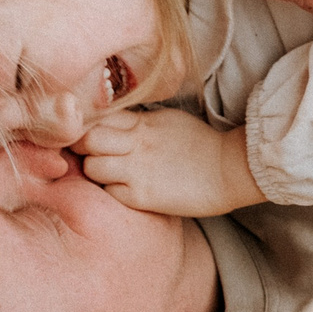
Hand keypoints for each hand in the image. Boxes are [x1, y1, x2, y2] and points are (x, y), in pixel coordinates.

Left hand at [78, 107, 266, 215]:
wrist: (230, 170)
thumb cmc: (201, 144)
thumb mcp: (166, 121)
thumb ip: (137, 121)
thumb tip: (113, 121)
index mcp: (141, 122)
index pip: (96, 116)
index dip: (86, 125)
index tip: (86, 133)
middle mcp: (135, 143)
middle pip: (86, 139)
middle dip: (82, 147)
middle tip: (90, 155)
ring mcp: (137, 170)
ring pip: (92, 167)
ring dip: (95, 171)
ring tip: (109, 174)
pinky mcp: (142, 195)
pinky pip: (109, 192)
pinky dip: (111, 191)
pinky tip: (124, 189)